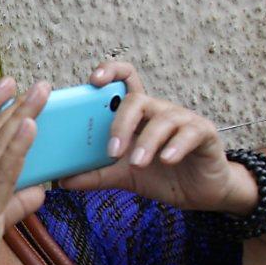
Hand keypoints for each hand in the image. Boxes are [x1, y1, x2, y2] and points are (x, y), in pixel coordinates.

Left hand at [59, 62, 253, 213]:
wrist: (198, 193)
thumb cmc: (158, 175)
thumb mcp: (121, 176)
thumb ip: (94, 175)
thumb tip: (61, 180)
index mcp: (135, 114)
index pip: (123, 79)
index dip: (109, 71)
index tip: (92, 81)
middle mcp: (157, 110)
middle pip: (136, 99)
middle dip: (120, 123)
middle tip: (111, 151)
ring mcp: (182, 120)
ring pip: (162, 118)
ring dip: (146, 142)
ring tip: (136, 164)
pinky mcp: (204, 134)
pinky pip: (190, 133)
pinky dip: (176, 146)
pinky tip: (166, 160)